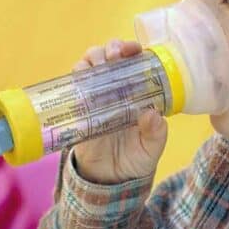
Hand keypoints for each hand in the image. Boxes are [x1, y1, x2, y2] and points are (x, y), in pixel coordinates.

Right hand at [70, 39, 168, 183]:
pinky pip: (73, 84)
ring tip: (98, 65)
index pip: (135, 61)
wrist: (108, 180)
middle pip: (110, 55)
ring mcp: (95, 95)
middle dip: (111, 48)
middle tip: (115, 55)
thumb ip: (155, 133)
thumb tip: (152, 113)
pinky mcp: (78, 106)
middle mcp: (116, 87)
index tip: (133, 50)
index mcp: (138, 91)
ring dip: (93, 58)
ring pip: (90, 64)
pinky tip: (81, 78)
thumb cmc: (135, 159)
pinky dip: (76, 76)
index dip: (133, 50)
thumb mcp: (151, 148)